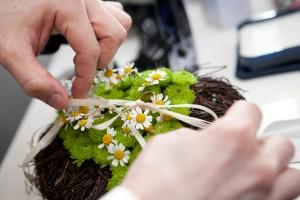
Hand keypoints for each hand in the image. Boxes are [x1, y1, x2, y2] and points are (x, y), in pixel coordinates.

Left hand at [0, 0, 130, 108]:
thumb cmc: (2, 14)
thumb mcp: (11, 50)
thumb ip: (34, 80)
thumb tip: (60, 100)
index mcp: (67, 5)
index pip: (90, 50)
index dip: (86, 78)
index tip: (77, 93)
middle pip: (114, 34)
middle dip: (101, 60)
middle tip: (82, 72)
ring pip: (119, 23)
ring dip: (108, 45)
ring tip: (86, 55)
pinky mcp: (88, 1)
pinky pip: (112, 16)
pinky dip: (106, 33)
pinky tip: (88, 40)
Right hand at [122, 101, 299, 199]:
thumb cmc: (155, 183)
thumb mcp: (170, 142)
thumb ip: (199, 136)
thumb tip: (207, 139)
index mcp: (232, 136)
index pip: (252, 110)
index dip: (240, 113)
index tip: (235, 118)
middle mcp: (255, 165)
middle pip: (280, 143)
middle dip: (261, 142)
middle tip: (243, 149)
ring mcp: (262, 194)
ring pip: (292, 175)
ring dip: (276, 170)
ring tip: (256, 172)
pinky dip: (272, 193)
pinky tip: (251, 192)